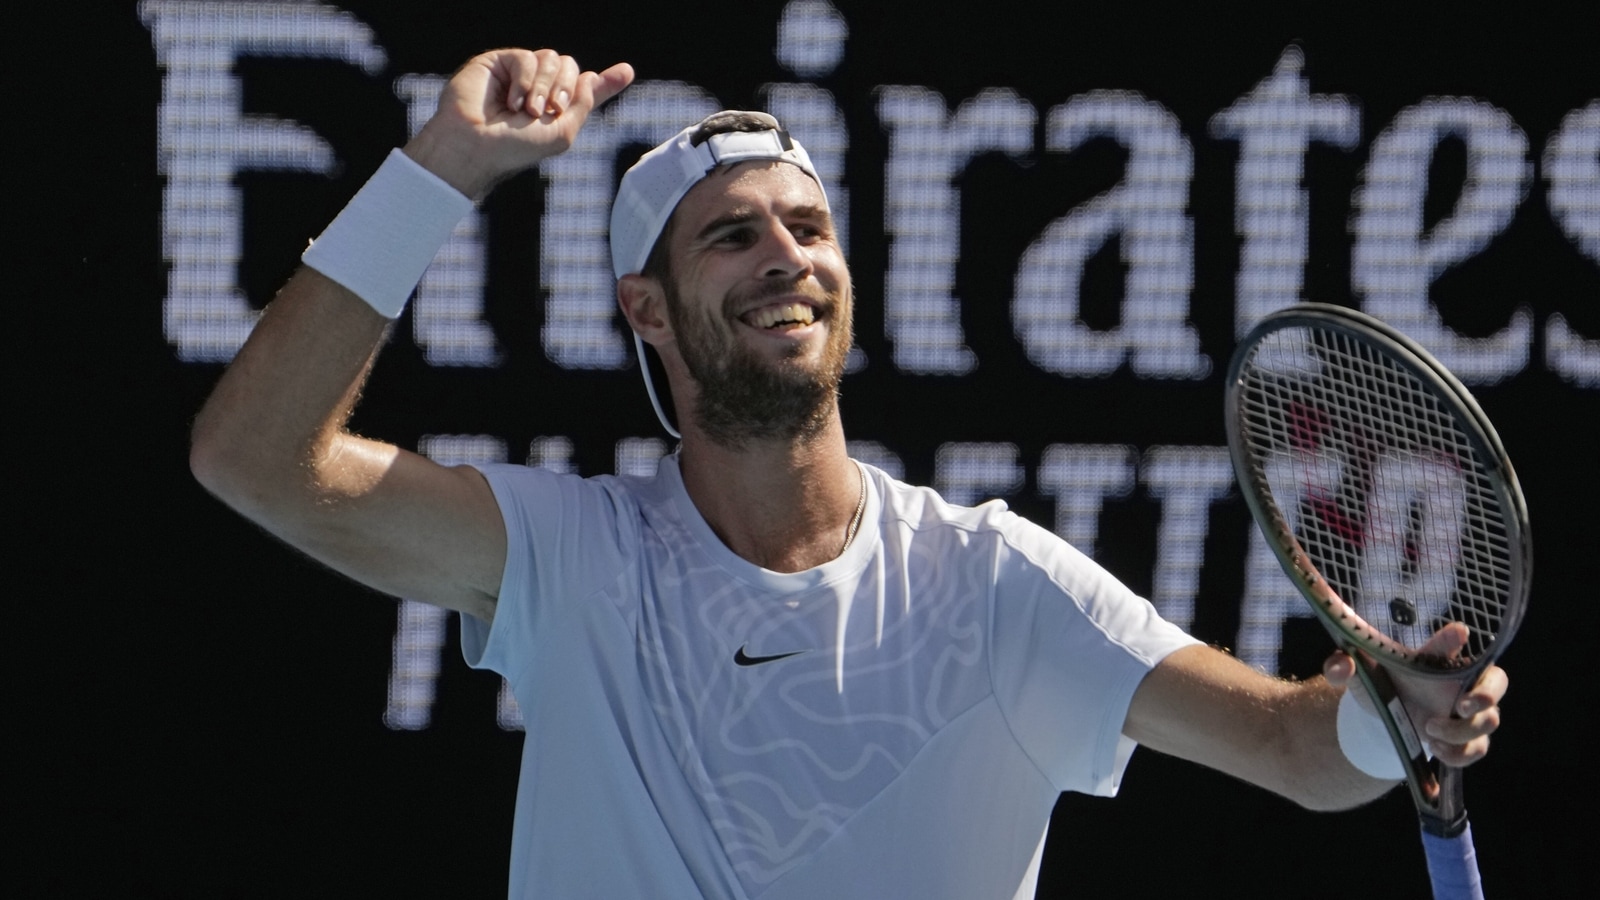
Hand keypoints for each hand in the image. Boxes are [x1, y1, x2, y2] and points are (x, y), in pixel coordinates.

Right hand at [403, 48, 634, 197]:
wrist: (475, 146)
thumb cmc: (515, 148)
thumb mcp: (561, 131)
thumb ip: (583, 102)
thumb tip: (594, 74)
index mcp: (556, 109)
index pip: (584, 88)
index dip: (606, 81)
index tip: (626, 72)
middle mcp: (539, 89)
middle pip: (571, 67)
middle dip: (566, 89)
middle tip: (551, 110)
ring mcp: (519, 74)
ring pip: (552, 58)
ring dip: (544, 87)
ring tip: (526, 111)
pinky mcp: (499, 62)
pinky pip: (528, 57)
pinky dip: (524, 81)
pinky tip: (511, 102)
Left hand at [1322, 623, 1506, 768]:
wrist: (1385, 716)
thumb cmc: (1380, 684)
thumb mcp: (1360, 674)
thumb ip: (1343, 666)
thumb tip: (1339, 666)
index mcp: (1438, 659)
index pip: (1452, 641)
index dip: (1455, 637)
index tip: (1457, 632)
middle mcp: (1461, 682)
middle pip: (1499, 681)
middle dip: (1488, 694)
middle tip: (1462, 705)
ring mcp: (1469, 713)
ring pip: (1489, 721)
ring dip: (1460, 731)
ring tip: (1428, 730)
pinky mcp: (1467, 739)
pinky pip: (1478, 749)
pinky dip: (1458, 754)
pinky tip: (1434, 748)